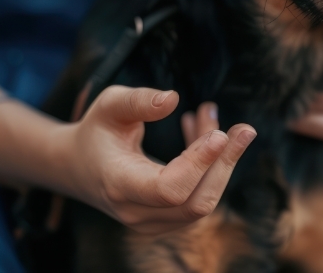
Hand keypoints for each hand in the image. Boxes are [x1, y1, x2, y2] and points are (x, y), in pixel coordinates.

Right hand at [55, 86, 255, 234]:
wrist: (78, 167)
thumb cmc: (97, 131)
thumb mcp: (109, 104)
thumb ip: (139, 100)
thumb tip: (173, 100)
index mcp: (119, 183)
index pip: (169, 189)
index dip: (199, 164)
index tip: (219, 134)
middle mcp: (135, 211)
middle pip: (195, 202)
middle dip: (226, 164)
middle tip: (244, 128)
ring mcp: (151, 222)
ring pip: (203, 203)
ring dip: (222, 163)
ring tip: (224, 123)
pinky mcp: (166, 220)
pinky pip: (199, 199)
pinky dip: (212, 170)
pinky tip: (209, 135)